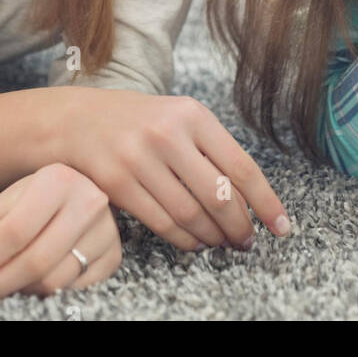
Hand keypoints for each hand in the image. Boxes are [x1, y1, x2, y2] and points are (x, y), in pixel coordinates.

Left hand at [0, 164, 120, 301]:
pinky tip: (28, 283)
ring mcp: (106, 230)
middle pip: (35, 262)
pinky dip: (45, 293)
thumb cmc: (36, 200)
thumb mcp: (3, 206)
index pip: (15, 231)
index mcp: (57, 180)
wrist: (81, 190)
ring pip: (53, 281)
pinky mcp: (114, 256)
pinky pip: (73, 291)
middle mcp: (88, 201)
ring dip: (17, 291)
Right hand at [57, 89, 290, 251]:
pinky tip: (193, 242)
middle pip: (219, 196)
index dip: (266, 202)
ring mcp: (140, 157)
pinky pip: (162, 223)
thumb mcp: (177, 118)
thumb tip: (249, 199)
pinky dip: (184, 240)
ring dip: (211, 237)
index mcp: (193, 114)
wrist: (76, 119)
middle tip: (246, 242)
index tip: (282, 226)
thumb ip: (210, 150)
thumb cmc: (138, 123)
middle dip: (239, 227)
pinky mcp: (117, 182)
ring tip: (220, 243)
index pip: (241, 166)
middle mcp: (169, 133)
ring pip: (191, 214)